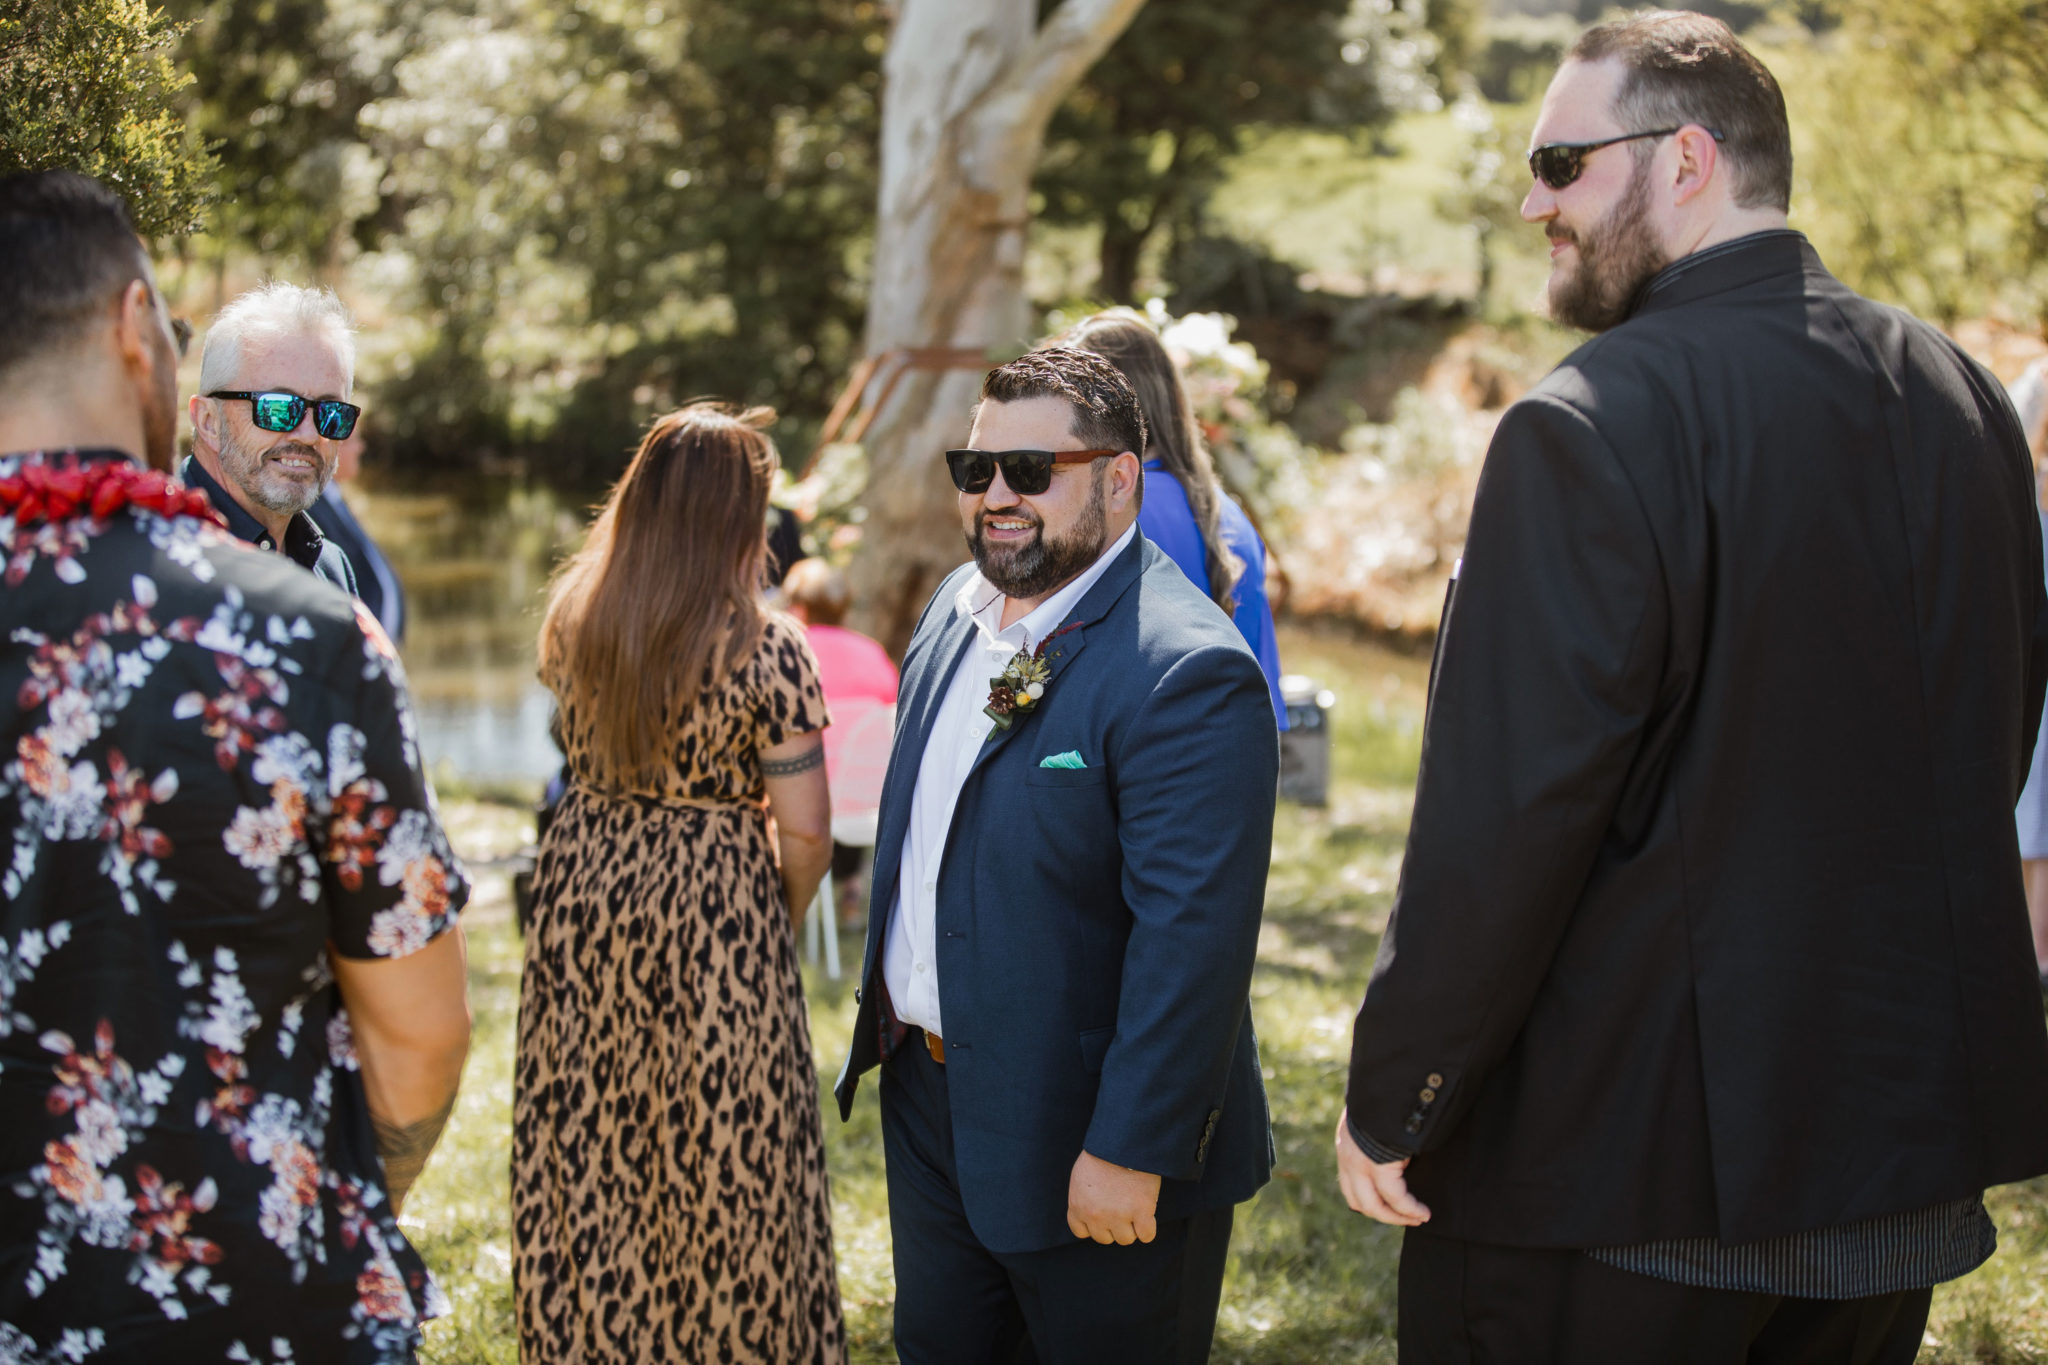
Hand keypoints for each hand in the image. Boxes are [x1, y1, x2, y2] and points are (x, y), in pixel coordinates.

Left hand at [1066, 1150, 1161, 1244]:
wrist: (1124, 1142)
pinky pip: (1146, 1236)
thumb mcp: (1081, 1176)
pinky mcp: (1141, 1212)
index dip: (1093, 1225)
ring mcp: (1119, 1216)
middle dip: (1113, 1226)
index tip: (1102, 1217)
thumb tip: (1091, 1212)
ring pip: (1126, 1239)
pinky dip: (1148, 1229)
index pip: (1082, 1232)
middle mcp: (1096, 1216)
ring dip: (1131, 1227)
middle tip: (1121, 1209)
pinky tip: (1147, 1217)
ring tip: (1134, 1209)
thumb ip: (1083, 1198)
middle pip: (1105, 1238)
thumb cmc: (1102, 1154)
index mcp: (1078, 1206)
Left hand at [1335, 1107, 1430, 1227]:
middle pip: (1360, 1202)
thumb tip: (1394, 1151)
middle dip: (1386, 1215)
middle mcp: (1347, 1158)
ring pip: (1374, 1206)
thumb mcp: (1375, 1117)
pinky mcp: (1378, 1165)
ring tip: (1419, 1217)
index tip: (1391, 1207)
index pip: (1350, 1186)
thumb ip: (1377, 1136)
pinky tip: (1423, 1212)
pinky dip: (1410, 1209)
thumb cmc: (1387, 1096)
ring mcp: (1359, 1164)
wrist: (1389, 1083)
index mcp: (1346, 1146)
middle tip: (1408, 1218)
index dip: (1369, 1202)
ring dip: (1398, 1217)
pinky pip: (1396, 1197)